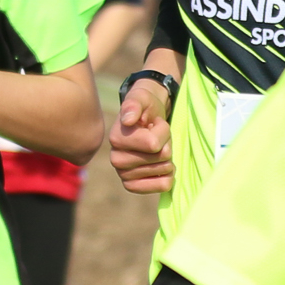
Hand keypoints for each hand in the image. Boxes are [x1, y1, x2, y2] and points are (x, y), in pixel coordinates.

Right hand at [109, 74, 174, 193]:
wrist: (147, 120)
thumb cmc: (145, 108)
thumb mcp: (141, 98)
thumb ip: (134, 105)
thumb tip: (128, 120)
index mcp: (116, 139)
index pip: (154, 144)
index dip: (163, 131)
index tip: (154, 124)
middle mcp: (116, 160)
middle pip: (161, 157)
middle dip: (166, 144)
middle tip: (156, 137)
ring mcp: (124, 174)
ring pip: (165, 169)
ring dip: (168, 158)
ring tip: (156, 148)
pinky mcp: (133, 185)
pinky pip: (162, 186)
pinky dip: (168, 176)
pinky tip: (162, 167)